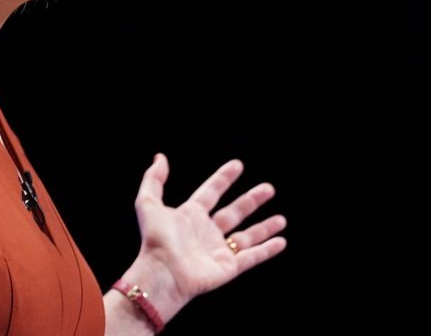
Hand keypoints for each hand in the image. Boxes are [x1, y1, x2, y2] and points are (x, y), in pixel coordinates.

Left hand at [132, 154, 286, 306]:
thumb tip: (160, 157)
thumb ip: (154, 179)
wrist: (163, 273)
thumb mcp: (148, 203)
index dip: (223, 178)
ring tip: (282, 219)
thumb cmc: (155, 240)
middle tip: (269, 188)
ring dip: (264, 227)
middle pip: (234, 212)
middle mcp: (206, 232)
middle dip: (252, 200)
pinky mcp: (229, 267)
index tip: (238, 165)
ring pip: (247, 236)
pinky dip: (267, 249)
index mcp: (190, 216)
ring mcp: (218, 250)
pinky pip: (252, 256)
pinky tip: (281, 241)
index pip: (211, 192)